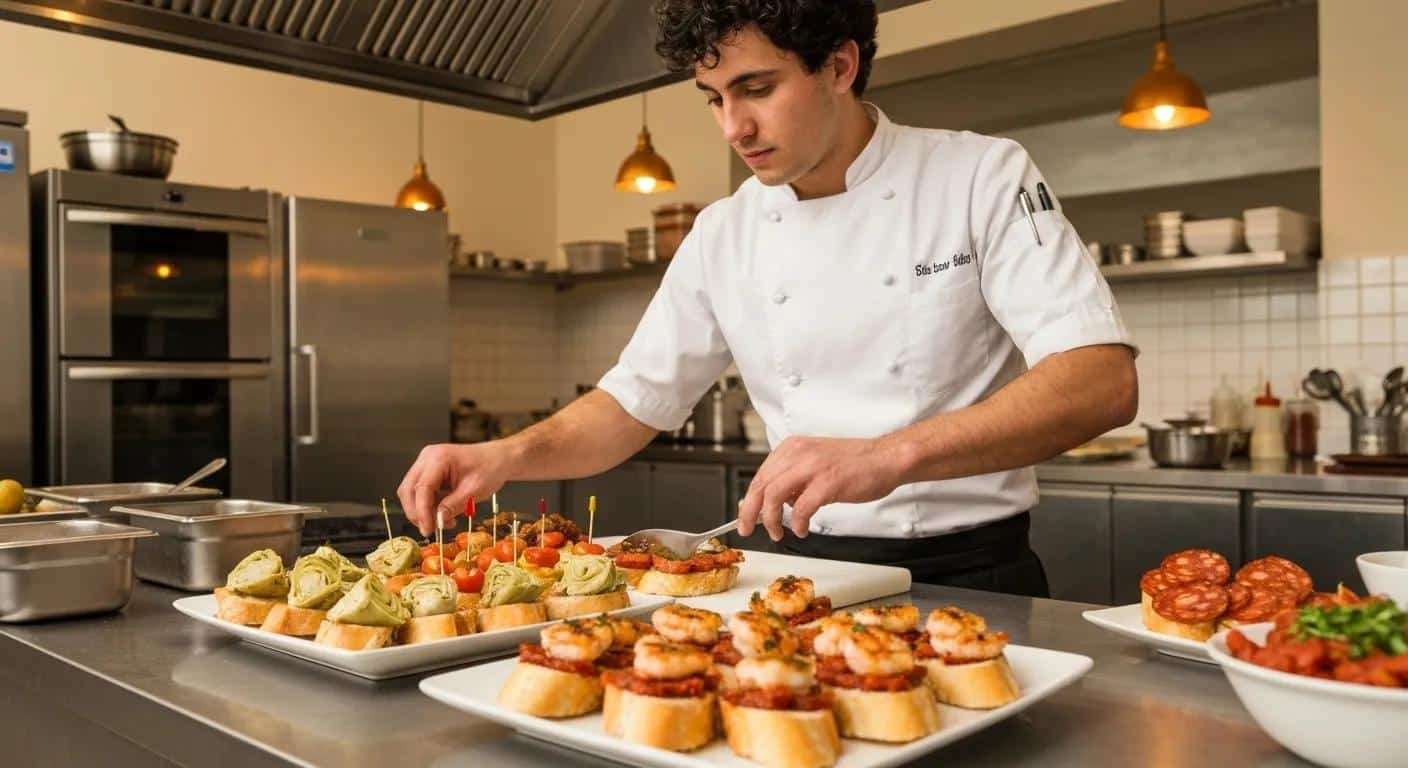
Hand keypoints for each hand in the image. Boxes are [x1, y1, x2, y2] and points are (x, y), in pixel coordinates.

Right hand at [397, 442, 512, 535]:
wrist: (498, 459)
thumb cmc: (490, 468)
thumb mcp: (474, 491)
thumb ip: (453, 506)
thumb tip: (437, 520)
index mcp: (439, 458)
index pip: (422, 488)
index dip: (422, 511)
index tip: (428, 529)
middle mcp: (427, 458)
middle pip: (409, 490)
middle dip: (417, 513)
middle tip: (430, 530)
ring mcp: (426, 464)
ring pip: (412, 492)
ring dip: (423, 511)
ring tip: (444, 522)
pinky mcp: (429, 472)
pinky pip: (421, 492)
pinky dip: (429, 506)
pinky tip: (444, 514)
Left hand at [737, 435, 908, 540]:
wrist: (885, 458)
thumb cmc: (854, 464)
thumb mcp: (815, 462)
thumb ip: (793, 477)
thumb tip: (773, 502)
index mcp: (792, 448)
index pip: (760, 475)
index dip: (749, 499)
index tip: (746, 515)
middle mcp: (798, 453)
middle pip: (761, 486)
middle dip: (750, 512)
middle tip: (748, 529)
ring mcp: (813, 467)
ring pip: (774, 496)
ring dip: (771, 520)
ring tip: (778, 533)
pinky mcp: (828, 482)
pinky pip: (801, 508)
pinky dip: (797, 523)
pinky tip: (802, 530)